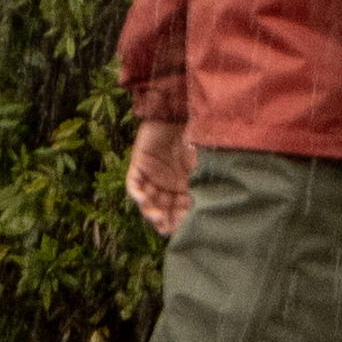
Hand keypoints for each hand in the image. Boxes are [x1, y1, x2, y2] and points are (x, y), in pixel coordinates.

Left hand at [126, 117, 193, 236]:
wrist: (178, 111)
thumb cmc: (197, 137)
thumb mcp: (204, 165)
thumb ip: (203, 185)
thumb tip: (208, 210)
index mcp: (184, 185)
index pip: (180, 210)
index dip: (180, 221)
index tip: (182, 229)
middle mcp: (167, 183)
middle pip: (162, 209)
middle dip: (164, 220)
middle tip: (166, 227)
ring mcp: (151, 175)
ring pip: (147, 201)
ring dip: (150, 211)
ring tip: (156, 216)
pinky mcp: (138, 165)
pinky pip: (133, 185)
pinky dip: (137, 194)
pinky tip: (144, 199)